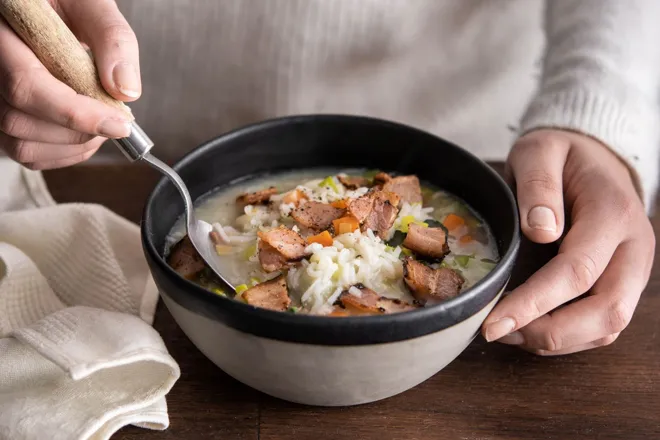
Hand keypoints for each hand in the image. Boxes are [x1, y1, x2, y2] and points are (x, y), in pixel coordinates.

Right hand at [0, 0, 139, 168]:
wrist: (45, 7)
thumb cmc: (61, 1)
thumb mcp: (88, 3)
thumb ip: (111, 38)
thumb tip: (126, 91)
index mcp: (1, 35)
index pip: (26, 85)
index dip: (75, 113)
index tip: (118, 123)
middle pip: (20, 121)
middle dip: (79, 130)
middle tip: (115, 118)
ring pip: (21, 144)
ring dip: (75, 145)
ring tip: (102, 121)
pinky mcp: (6, 116)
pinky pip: (27, 152)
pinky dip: (66, 152)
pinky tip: (86, 132)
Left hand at [481, 129, 654, 354]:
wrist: (596, 158)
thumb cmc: (562, 155)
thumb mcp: (541, 151)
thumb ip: (539, 184)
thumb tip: (540, 231)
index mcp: (613, 214)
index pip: (577, 271)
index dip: (535, 303)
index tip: (493, 322)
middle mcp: (634, 248)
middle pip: (606, 312)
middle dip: (549, 333)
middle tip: (497, 332)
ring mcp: (634, 270)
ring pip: (609, 327)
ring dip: (558, 341)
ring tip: (508, 332)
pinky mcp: (624, 283)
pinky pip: (603, 324)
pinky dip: (568, 336)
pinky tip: (530, 328)